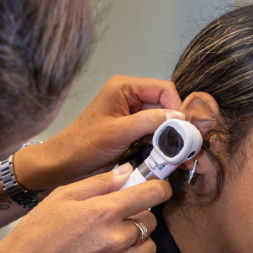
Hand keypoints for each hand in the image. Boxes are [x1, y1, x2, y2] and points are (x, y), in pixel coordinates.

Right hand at [0, 164, 170, 252]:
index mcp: (103, 212)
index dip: (159, 189)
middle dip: (140, 216)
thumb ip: (99, 182)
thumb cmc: (37, 232)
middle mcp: (114, 240)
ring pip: (149, 250)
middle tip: (122, 218)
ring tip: (122, 241)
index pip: (152, 195)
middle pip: (150, 223)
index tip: (157, 189)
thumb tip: (128, 170)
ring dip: (140, 242)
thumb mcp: (62, 195)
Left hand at [18, 75, 181, 189]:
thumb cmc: (84, 144)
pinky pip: (154, 132)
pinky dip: (162, 144)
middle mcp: (130, 97)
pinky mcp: (132, 130)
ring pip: (162, 120)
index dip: (176, 106)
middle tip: (188, 144)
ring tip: (182, 155)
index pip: (163, 88)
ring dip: (171, 136)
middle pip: (165, 104)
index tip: (184, 128)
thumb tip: (178, 117)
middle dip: (177, 124)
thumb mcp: (118, 132)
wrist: (65, 164)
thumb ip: (148, 122)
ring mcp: (131, 114)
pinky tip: (170, 157)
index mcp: (124, 87)